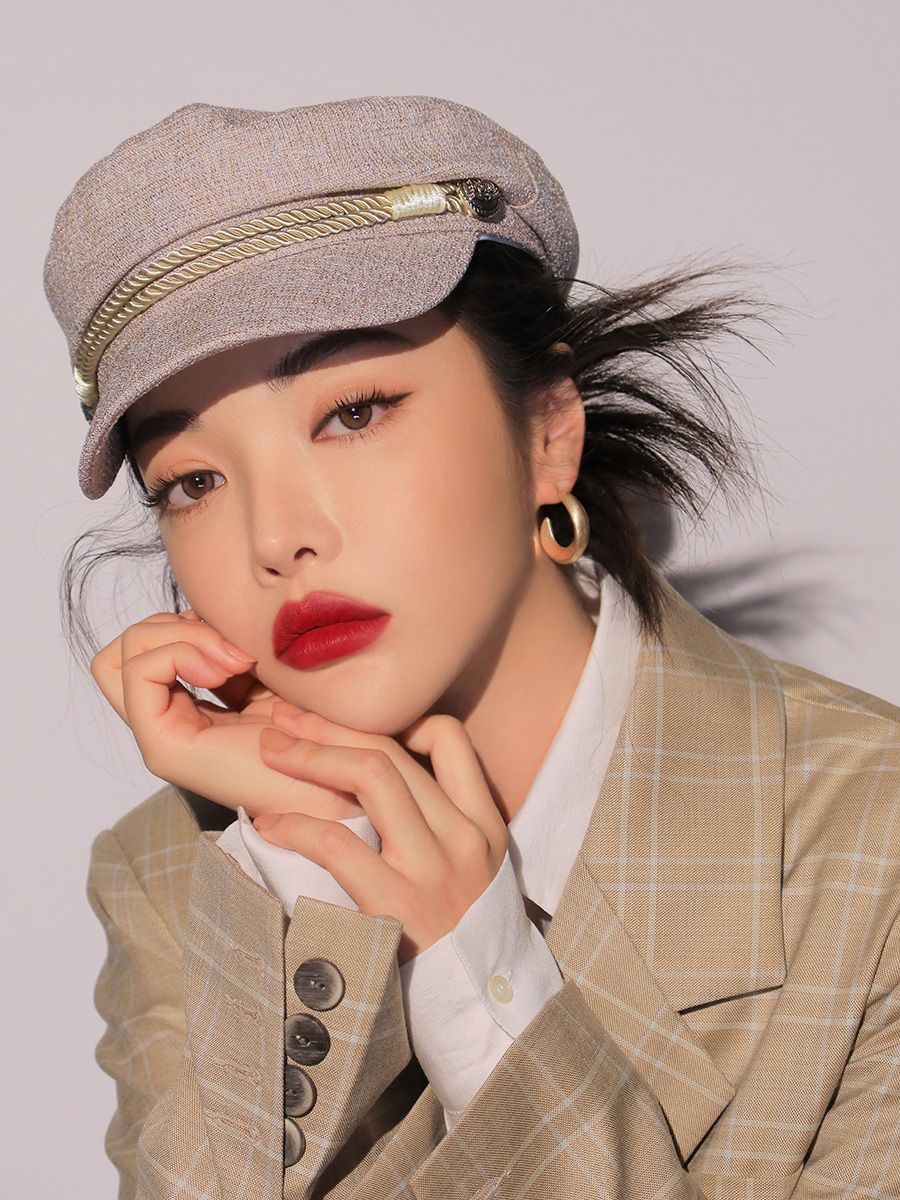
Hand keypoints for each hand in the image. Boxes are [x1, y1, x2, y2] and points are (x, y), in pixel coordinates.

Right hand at [90, 611, 363, 818]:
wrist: (339, 780)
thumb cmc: (322, 730)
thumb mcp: (271, 672)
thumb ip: (232, 647)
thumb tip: (203, 611)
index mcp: (195, 703)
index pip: (148, 643)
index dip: (185, 622)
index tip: (238, 638)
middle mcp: (171, 719)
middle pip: (125, 647)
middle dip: (174, 625)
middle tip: (232, 648)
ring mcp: (163, 735)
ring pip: (122, 654)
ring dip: (181, 636)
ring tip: (234, 661)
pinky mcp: (164, 747)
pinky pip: (139, 672)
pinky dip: (181, 653)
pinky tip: (229, 672)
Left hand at [253, 701, 508, 963]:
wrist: (487, 1014)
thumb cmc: (466, 940)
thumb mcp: (478, 872)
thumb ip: (442, 827)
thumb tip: (378, 788)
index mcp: (484, 822)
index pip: (449, 738)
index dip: (398, 721)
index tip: (353, 729)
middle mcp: (463, 835)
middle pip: (390, 750)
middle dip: (327, 726)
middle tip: (283, 716)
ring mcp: (432, 867)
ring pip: (369, 775)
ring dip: (310, 754)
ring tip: (269, 749)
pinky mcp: (397, 905)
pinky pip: (337, 843)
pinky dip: (295, 825)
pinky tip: (270, 824)